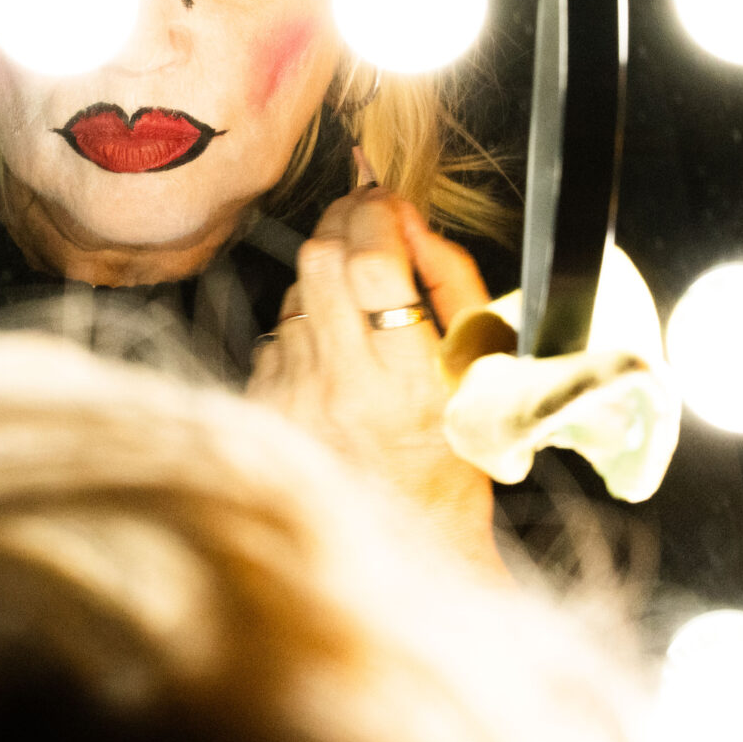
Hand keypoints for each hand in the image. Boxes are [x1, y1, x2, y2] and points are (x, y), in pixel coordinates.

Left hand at [246, 186, 500, 572]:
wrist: (402, 542)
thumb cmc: (453, 454)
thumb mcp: (479, 369)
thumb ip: (453, 283)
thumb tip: (412, 220)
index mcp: (407, 384)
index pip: (375, 262)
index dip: (379, 212)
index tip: (389, 200)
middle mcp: (340, 391)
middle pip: (320, 259)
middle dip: (345, 220)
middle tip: (368, 217)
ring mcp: (292, 401)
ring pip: (294, 289)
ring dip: (326, 273)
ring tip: (360, 297)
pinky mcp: (263, 407)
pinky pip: (276, 332)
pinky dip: (305, 323)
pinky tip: (334, 350)